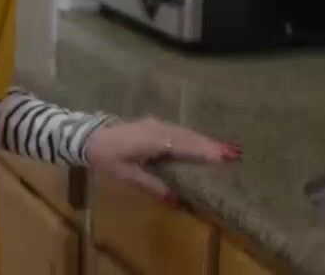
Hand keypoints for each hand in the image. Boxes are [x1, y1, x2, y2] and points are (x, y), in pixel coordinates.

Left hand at [84, 117, 240, 202]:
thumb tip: (176, 201)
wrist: (89, 137)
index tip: (225, 156)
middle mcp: (158, 128)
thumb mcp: (128, 175)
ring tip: (225, 150)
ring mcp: (156, 124)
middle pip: (189, 136)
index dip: (205, 150)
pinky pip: (178, 131)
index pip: (184, 145)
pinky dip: (193, 138)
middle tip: (236, 153)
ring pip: (185, 132)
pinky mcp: (154, 125)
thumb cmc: (108, 158)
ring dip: (204, 140)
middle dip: (211, 145)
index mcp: (153, 139)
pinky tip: (202, 144)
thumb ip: (152, 186)